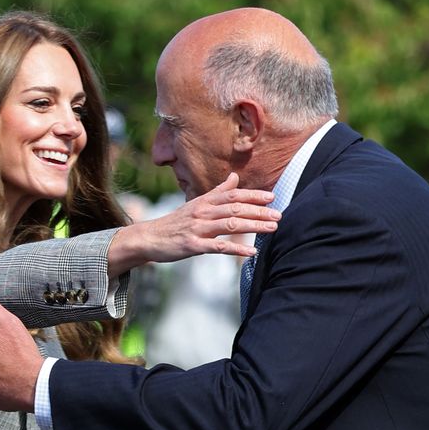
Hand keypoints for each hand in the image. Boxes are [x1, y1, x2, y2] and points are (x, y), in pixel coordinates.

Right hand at [107, 173, 279, 274]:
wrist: (149, 238)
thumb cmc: (175, 223)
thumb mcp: (196, 204)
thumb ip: (217, 192)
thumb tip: (235, 178)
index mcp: (204, 202)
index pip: (232, 195)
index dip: (253, 195)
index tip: (272, 197)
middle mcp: (203, 212)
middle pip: (235, 208)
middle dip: (259, 211)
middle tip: (279, 214)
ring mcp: (198, 229)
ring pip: (230, 224)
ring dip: (253, 226)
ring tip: (272, 228)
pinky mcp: (193, 245)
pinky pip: (218, 247)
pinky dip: (236, 248)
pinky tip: (251, 252)